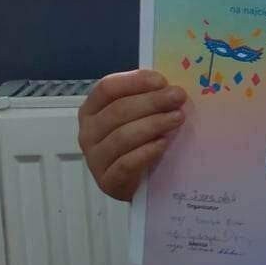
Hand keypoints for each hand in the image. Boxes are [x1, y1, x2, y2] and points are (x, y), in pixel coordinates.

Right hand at [78, 70, 186, 201]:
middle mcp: (87, 132)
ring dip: (153, 124)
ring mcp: (95, 158)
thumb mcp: (137, 117)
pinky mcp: (107, 181)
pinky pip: (127, 163)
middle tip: (178, 97)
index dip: (134, 81)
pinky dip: (146, 152)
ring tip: (177, 118)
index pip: (106, 88)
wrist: (134, 183)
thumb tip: (169, 87)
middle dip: (151, 101)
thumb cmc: (136, 143)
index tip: (162, 81)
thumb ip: (145, 99)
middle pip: (118, 110)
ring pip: (123, 136)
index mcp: (91, 110)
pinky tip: (163, 144)